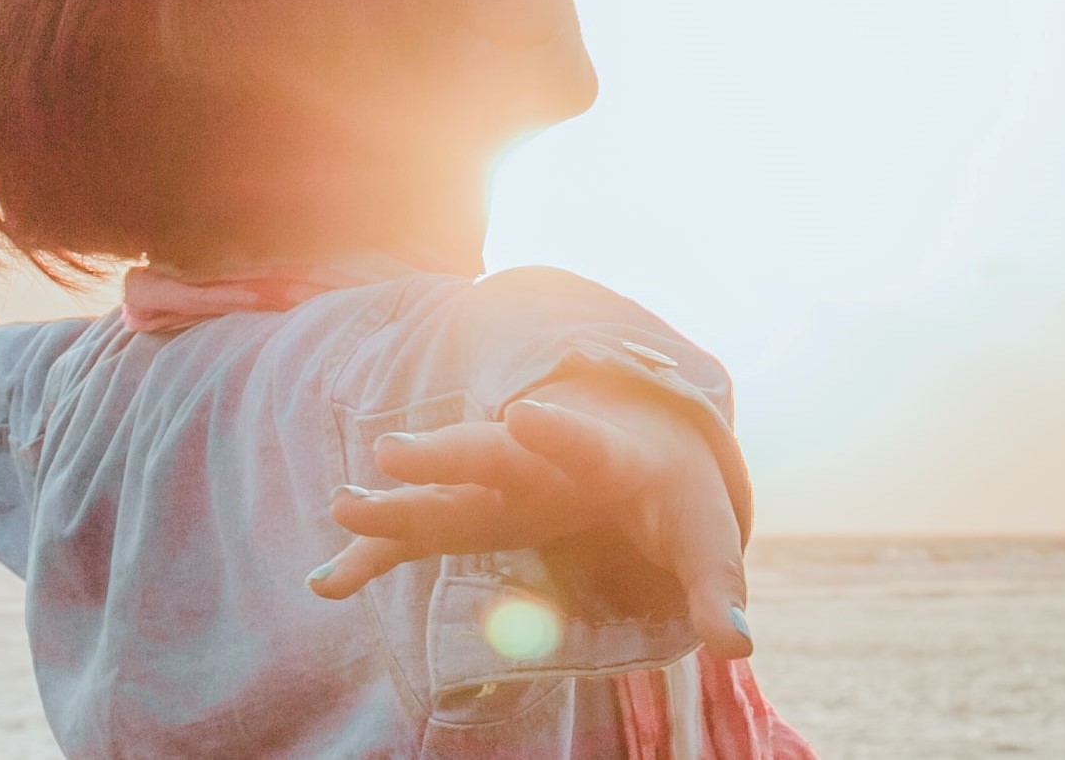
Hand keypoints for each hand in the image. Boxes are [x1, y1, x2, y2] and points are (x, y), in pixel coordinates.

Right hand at [310, 383, 751, 657]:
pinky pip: (422, 535)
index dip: (559, 433)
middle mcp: (543, 461)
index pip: (584, 443)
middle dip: (444, 455)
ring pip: (445, 491)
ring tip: (341, 506)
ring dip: (396, 502)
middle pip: (490, 457)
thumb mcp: (706, 534)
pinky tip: (329, 581)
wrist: (643, 439)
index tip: (524, 417)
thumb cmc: (676, 490)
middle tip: (390, 453)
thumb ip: (718, 589)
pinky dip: (378, 553)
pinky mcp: (480, 514)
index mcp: (608, 457)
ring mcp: (504, 485)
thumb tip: (735, 648)